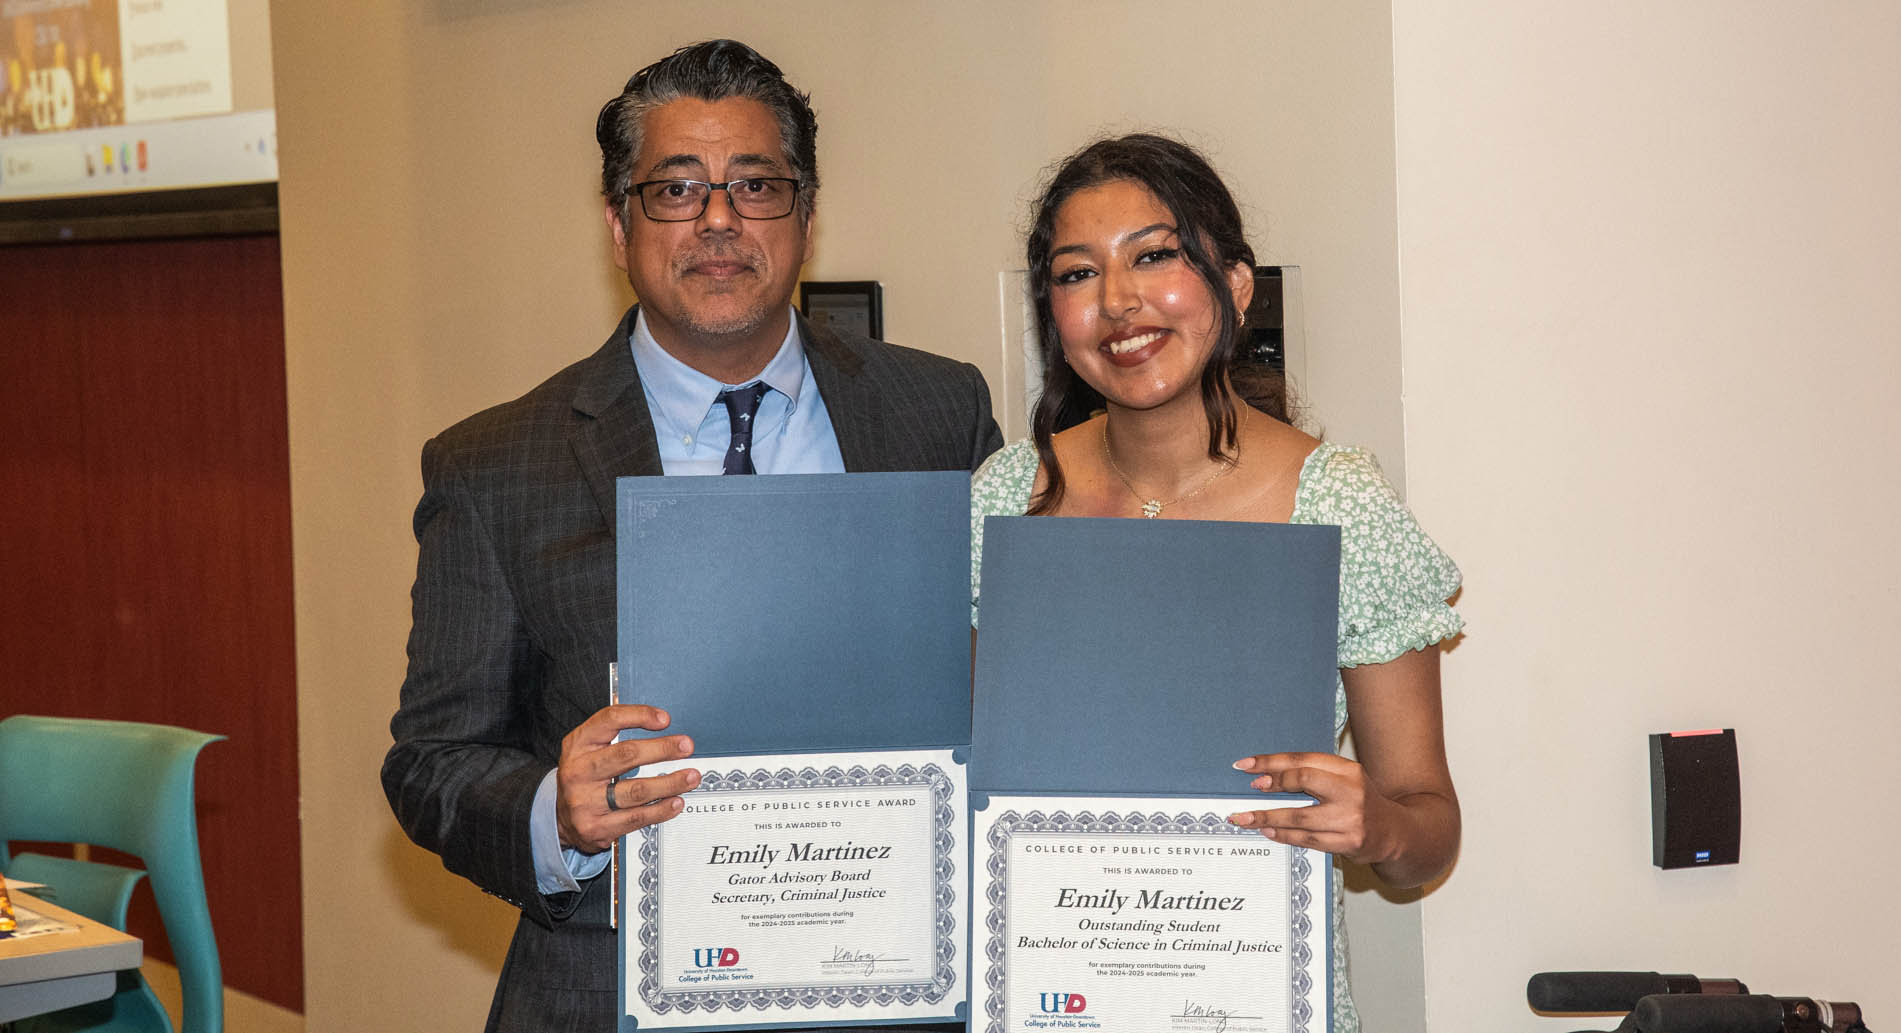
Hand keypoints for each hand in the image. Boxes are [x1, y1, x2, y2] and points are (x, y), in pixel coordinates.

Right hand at [555, 704, 698, 853]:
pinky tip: (676, 802)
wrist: (559, 820)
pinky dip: (660, 810)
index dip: (639, 715)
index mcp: (577, 745)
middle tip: (686, 746)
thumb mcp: (588, 749)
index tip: (665, 719)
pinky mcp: (595, 828)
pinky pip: (636, 818)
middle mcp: (578, 771)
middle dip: (662, 749)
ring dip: (669, 783)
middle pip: (626, 755)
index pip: (609, 720)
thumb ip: (616, 733)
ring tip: (691, 777)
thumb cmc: (585, 776)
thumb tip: (661, 721)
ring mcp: (585, 802)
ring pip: (636, 790)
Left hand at [1226, 752, 1396, 863]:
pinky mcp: (1348, 843)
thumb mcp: (1345, 781)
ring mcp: (1350, 819)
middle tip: (1252, 788)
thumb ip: (1313, 775)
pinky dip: (1284, 836)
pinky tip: (1268, 832)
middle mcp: (1351, 791)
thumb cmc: (1362, 803)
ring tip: (1244, 818)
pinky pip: (1308, 839)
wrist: (1395, 833)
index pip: (1303, 760)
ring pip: (1300, 816)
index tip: (1246, 765)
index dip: (1271, 761)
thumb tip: (1266, 777)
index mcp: (1349, 770)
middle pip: (1303, 780)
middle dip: (1272, 783)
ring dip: (1267, 818)